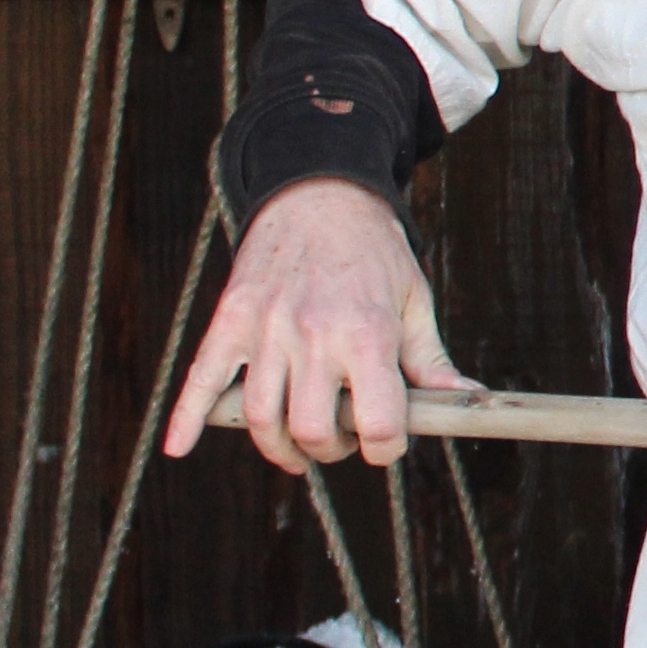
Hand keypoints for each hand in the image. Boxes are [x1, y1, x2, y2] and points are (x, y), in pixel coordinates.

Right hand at [163, 180, 465, 472]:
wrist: (320, 196)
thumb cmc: (375, 253)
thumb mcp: (414, 301)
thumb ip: (430, 360)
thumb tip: (466, 404)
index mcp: (366, 333)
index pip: (377, 422)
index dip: (387, 448)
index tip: (386, 444)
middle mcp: (312, 335)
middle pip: (311, 428)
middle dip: (330, 449)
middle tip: (341, 441)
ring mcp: (263, 329)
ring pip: (259, 416)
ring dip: (279, 447)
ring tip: (298, 451)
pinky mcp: (228, 321)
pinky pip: (201, 378)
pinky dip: (187, 417)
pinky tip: (180, 447)